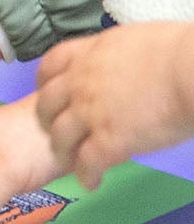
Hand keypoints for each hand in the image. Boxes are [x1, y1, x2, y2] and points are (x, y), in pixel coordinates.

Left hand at [36, 22, 193, 191]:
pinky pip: (88, 162)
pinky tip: (91, 183)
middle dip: (47, 119)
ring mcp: (90, 112)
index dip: (45, 83)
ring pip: (61, 137)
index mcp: (87, 54)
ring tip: (69, 162)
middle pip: (47, 104)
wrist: (189, 70)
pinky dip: (86, 175)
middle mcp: (80, 82)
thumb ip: (115, 55)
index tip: (47, 92)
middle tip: (54, 131)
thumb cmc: (176, 51)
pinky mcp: (109, 140)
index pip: (50, 67)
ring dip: (63, 151)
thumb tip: (123, 63)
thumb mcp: (132, 40)